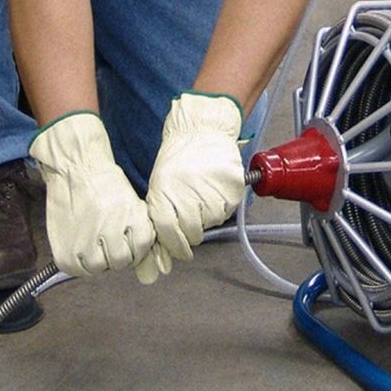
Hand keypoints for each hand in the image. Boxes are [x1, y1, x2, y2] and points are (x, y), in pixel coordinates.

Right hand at [29, 112, 167, 280]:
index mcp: (135, 223)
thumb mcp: (135, 208)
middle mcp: (112, 235)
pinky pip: (79, 270)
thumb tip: (155, 275)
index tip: (122, 227)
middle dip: (116, 249)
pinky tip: (79, 239)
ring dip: (98, 255)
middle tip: (104, 230)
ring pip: (100, 267)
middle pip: (121, 262)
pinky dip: (80, 260)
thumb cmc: (109, 187)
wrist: (76, 169)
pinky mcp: (66, 255)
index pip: (141, 251)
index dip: (132, 240)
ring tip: (91, 233)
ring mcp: (87, 245)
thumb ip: (145, 241)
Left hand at [146, 93, 245, 260]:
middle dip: (192, 233)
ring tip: (202, 195)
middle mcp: (188, 196)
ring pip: (212, 222)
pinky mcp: (232, 188)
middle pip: (193, 233)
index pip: (169, 235)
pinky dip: (221, 205)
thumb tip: (159, 259)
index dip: (175, 247)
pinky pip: (227, 210)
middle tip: (193, 217)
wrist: (201, 131)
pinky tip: (214, 190)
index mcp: (165, 195)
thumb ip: (160, 221)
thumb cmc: (178, 160)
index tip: (181, 252)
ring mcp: (212, 192)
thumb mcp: (159, 188)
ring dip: (208, 216)